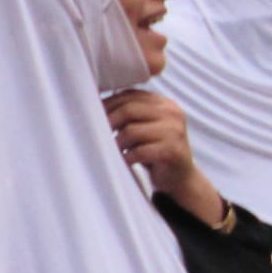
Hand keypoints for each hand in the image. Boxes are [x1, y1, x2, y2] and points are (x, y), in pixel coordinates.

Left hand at [103, 89, 223, 224]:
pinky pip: (140, 151)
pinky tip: (127, 161)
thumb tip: (92, 103)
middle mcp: (172, 113)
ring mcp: (175, 131)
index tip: (92, 115)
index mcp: (164, 103)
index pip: (130, 95)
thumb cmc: (153, 150)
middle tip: (99, 135)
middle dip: (109, 123)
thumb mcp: (142, 126)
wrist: (179, 177)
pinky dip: (127, 157)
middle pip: (129, 110)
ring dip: (118, 143)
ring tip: (117, 150)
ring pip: (131, 131)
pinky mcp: (174, 151)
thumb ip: (128, 113)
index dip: (108, 104)